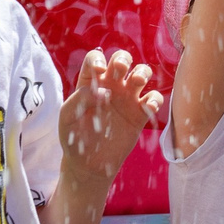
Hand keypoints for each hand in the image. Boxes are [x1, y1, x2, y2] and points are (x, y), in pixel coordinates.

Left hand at [62, 48, 162, 182]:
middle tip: (120, 71)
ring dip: (142, 72)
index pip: (95, 58)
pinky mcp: (140, 114)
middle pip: (122, 59)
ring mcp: (127, 99)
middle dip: (123, 59)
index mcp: (90, 82)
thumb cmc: (74, 139)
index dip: (98, 59)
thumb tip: (103, 91)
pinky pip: (154, 99)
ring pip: (141, 73)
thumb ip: (78, 100)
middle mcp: (110, 86)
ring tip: (137, 82)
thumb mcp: (67, 118)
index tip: (99, 71)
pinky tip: (149, 107)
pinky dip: (155, 99)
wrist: (88, 164)